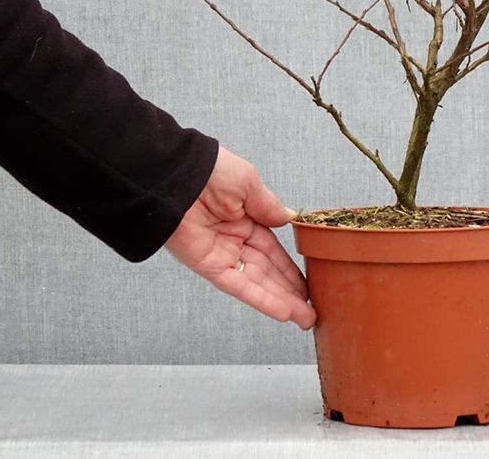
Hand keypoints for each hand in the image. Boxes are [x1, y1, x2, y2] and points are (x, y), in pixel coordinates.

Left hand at [165, 145, 315, 329]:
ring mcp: (222, 254)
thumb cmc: (211, 171)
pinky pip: (238, 285)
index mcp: (245, 217)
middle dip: (290, 291)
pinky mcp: (208, 266)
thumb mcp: (249, 184)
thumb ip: (269, 207)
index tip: (308, 283)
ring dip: (281, 301)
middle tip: (311, 311)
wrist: (177, 176)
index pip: (273, 250)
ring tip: (305, 318)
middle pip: (268, 271)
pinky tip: (281, 311)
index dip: (291, 268)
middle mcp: (234, 239)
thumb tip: (289, 218)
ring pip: (257, 283)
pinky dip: (260, 298)